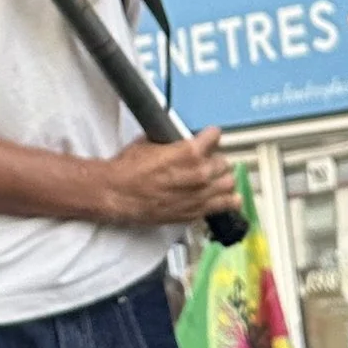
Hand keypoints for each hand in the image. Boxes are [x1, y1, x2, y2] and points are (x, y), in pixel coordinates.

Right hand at [96, 128, 235, 227]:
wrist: (118, 194)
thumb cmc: (128, 170)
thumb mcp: (149, 142)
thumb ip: (172, 141)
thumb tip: (178, 138)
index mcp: (189, 152)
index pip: (215, 137)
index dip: (210, 135)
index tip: (209, 137)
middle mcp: (199, 173)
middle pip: (224, 162)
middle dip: (215, 159)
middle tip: (208, 159)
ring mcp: (200, 195)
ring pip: (229, 184)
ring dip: (223, 179)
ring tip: (218, 178)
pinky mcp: (196, 212)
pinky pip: (224, 206)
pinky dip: (227, 201)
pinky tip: (228, 198)